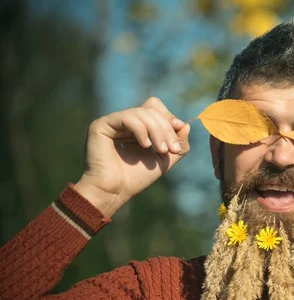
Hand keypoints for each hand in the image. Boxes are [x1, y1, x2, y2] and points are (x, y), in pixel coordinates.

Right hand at [74, 97, 190, 216]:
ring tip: (161, 150)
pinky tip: (145, 146)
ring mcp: (112, 122)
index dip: (170, 117)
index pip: (156, 109)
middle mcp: (124, 122)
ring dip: (157, 131)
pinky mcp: (101, 125)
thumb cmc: (137, 178)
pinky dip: (142, 130)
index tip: (181, 130)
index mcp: (137, 127)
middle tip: (170, 149)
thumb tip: (186, 125)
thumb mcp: (165, 159)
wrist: (116, 191)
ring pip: (142, 112)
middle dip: (166, 127)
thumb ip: (178, 144)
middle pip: (152, 108)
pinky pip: (128, 117)